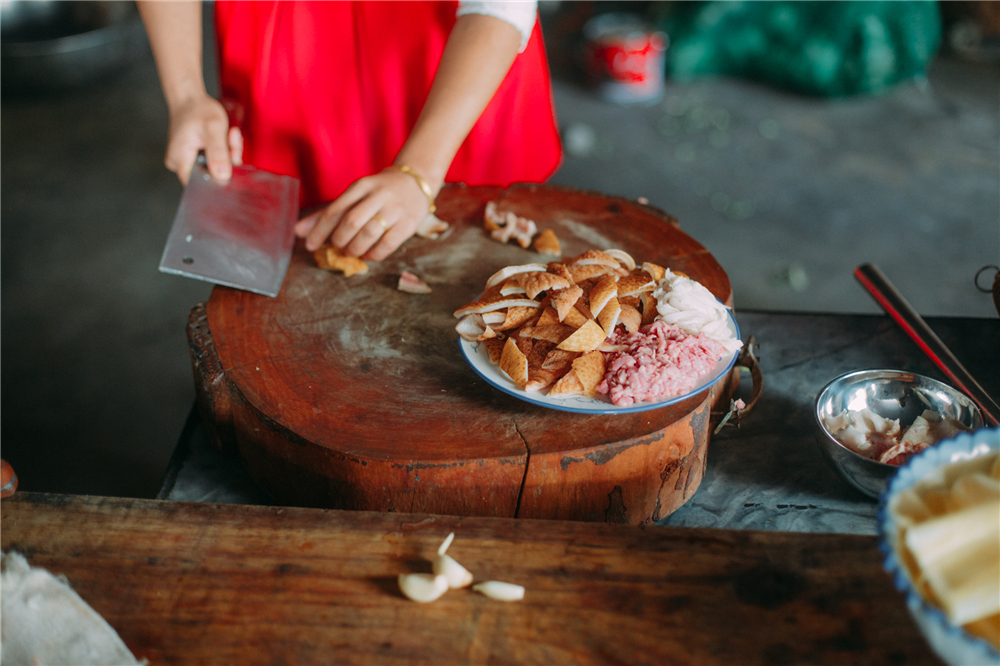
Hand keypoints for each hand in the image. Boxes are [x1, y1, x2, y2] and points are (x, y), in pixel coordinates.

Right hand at [165, 92, 242, 184]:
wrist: (191, 98)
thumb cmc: (199, 110)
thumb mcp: (213, 128)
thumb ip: (218, 152)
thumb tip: (222, 176)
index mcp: (180, 160)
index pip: (200, 185)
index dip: (219, 179)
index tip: (232, 162)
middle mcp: (181, 164)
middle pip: (211, 175)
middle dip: (228, 160)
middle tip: (233, 139)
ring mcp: (188, 161)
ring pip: (216, 167)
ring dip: (229, 152)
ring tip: (230, 133)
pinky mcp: (196, 157)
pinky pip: (215, 160)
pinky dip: (225, 150)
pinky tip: (228, 136)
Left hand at [294, 168, 434, 260]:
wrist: (416, 183)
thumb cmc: (378, 193)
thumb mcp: (354, 196)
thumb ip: (328, 213)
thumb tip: (299, 232)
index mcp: (361, 186)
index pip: (335, 209)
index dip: (319, 230)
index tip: (311, 246)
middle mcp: (378, 195)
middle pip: (351, 221)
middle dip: (339, 239)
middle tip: (337, 246)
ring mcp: (395, 209)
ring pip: (369, 233)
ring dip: (355, 248)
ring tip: (352, 252)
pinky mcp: (409, 223)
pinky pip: (388, 243)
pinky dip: (374, 254)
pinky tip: (369, 255)